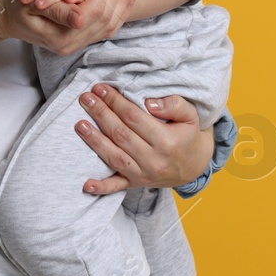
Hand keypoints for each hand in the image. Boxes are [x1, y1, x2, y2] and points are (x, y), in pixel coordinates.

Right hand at [0, 0, 135, 56]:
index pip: (93, 11)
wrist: (4, 20)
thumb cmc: (14, 7)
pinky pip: (108, 28)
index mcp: (60, 37)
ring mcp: (77, 45)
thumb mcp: (31, 5)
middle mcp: (72, 45)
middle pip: (105, 16)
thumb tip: (80, 17)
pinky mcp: (80, 40)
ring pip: (111, 23)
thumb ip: (57, 11)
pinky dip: (120, 11)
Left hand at [74, 85, 213, 193]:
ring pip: (114, 157)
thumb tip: (149, 103)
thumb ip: (173, 105)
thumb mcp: (190, 115)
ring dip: (94, 141)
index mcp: (166, 141)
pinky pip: (117, 187)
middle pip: (120, 134)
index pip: (134, 118)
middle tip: (86, 98)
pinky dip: (101, 187)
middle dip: (101, 114)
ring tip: (80, 124)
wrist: (195, 166)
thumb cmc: (188, 135)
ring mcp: (143, 174)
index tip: (101, 88)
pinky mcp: (136, 183)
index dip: (115, 102)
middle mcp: (153, 160)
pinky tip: (86, 184)